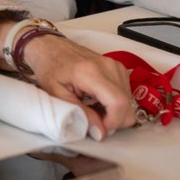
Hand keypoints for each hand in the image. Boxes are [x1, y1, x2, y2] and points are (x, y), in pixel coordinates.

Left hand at [21, 34, 136, 139]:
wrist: (51, 46)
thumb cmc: (50, 67)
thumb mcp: (57, 94)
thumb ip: (80, 113)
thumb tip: (100, 132)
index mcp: (91, 72)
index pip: (118, 102)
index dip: (113, 122)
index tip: (99, 130)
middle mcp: (109, 67)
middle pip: (127, 105)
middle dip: (113, 121)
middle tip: (93, 121)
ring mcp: (116, 66)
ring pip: (129, 102)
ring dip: (114, 113)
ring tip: (93, 109)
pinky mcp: (119, 68)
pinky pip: (127, 94)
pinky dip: (115, 104)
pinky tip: (98, 101)